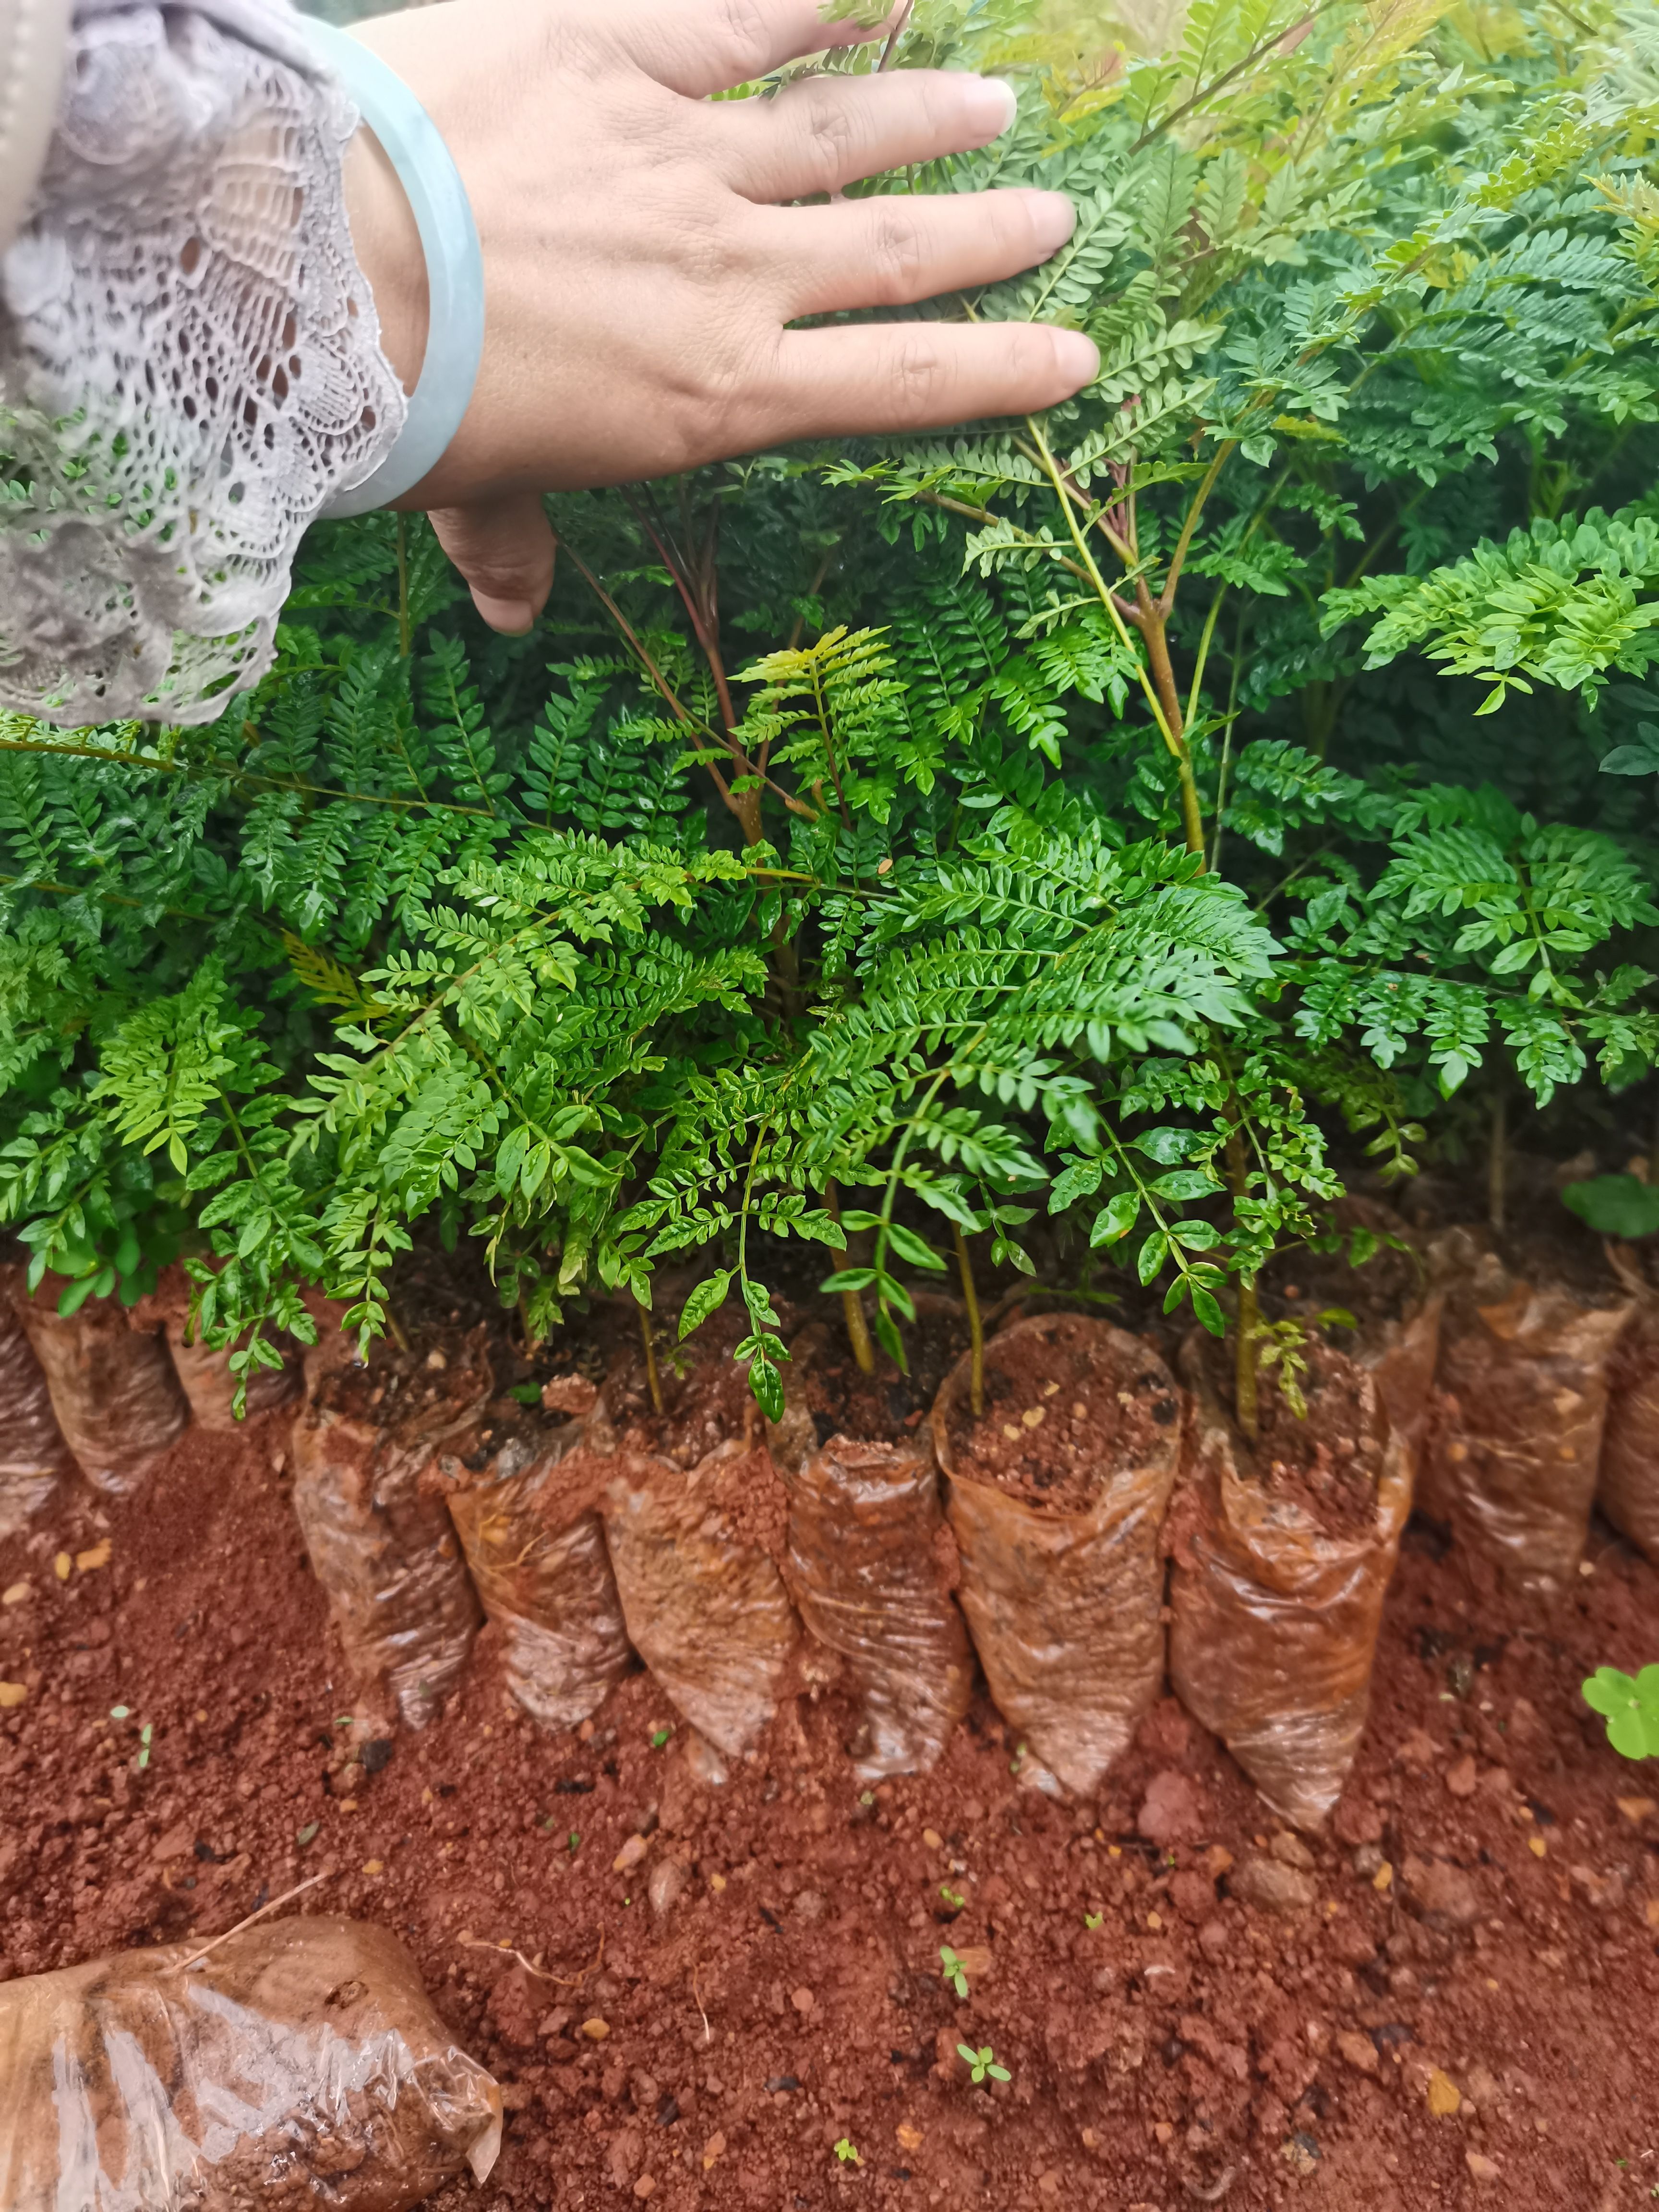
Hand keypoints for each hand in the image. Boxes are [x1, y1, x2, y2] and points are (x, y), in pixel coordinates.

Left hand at [345, 0, 1097, 632]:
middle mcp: (728, 276)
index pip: (894, 383)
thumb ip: (510, 544)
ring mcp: (680, 157)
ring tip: (997, 108)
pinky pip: (739, 13)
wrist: (318, 272)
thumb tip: (511, 611)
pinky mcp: (611, 48)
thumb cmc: (398, 406)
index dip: (997, 370)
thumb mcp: (471, 494)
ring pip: (841, 131)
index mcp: (712, 398)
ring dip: (927, 118)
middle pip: (892, 251)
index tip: (1075, 356)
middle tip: (1055, 218)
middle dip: (985, 237)